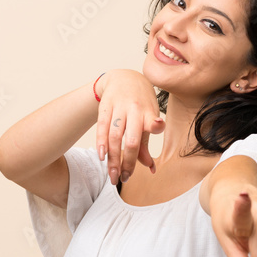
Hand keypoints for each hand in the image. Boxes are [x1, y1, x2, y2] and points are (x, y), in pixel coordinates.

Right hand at [96, 69, 165, 184]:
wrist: (124, 77)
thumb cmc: (140, 104)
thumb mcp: (147, 119)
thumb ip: (145, 145)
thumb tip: (151, 169)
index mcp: (149, 112)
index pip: (153, 124)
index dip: (155, 131)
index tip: (154, 150)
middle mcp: (135, 109)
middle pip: (131, 139)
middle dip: (127, 162)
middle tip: (124, 179)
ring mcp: (119, 107)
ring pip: (114, 136)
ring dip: (113, 158)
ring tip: (112, 175)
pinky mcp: (105, 106)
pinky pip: (102, 127)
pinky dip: (101, 143)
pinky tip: (102, 157)